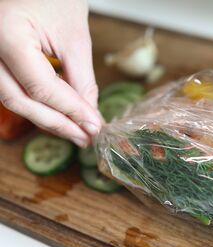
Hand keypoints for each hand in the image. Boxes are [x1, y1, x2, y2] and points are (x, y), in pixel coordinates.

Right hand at [0, 0, 100, 146]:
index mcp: (6, 35)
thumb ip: (81, 79)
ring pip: (12, 99)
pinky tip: (59, 114)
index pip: (40, 87)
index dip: (70, 111)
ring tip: (76, 131)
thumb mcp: (74, 36)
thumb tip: (88, 115)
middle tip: (86, 137)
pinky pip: (11, 88)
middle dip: (57, 123)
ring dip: (47, 118)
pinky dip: (36, 104)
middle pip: (20, 101)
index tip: (94, 126)